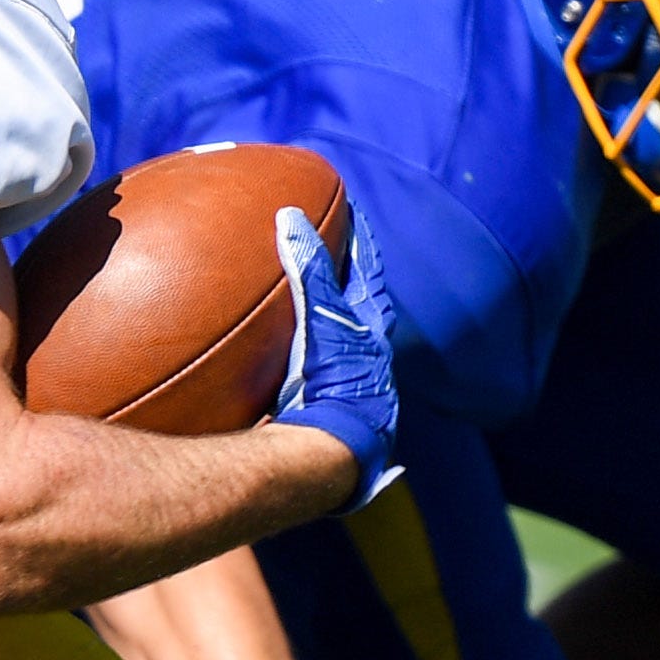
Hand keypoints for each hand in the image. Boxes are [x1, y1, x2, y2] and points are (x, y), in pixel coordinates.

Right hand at [268, 207, 403, 500]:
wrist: (335, 447)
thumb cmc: (334, 379)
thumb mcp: (322, 316)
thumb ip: (308, 268)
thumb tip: (290, 215)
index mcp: (371, 325)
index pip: (367, 270)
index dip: (360, 240)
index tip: (352, 211)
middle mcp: (368, 350)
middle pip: (362, 302)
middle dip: (349, 276)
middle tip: (335, 249)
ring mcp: (351, 379)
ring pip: (345, 334)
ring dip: (330, 314)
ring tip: (311, 297)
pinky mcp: (329, 402)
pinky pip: (320, 363)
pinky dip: (307, 347)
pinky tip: (288, 354)